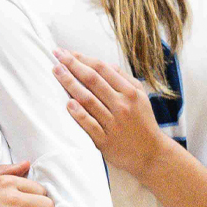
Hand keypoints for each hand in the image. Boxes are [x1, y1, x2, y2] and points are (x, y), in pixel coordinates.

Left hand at [51, 50, 178, 179]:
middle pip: (92, 81)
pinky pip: (89, 124)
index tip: (68, 52)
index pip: (102, 70)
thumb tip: (104, 64)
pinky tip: (67, 103)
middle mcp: (122, 105)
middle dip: (72, 65)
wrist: (150, 154)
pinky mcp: (105, 141)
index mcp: (130, 92)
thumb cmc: (142, 121)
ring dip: (70, 83)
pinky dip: (78, 113)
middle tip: (56, 55)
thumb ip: (123, 79)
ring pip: (88, 100)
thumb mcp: (140, 96)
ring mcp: (113, 123)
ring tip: (56, 71)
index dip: (83, 58)